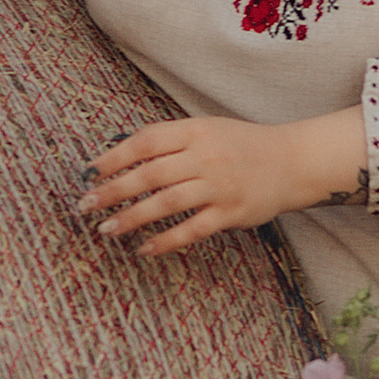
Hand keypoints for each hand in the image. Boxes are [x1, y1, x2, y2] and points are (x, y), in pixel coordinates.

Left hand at [79, 108, 364, 255]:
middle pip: (150, 174)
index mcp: (196, 131)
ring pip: (167, 203)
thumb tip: (119, 155)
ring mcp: (219, 185)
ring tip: (107, 229)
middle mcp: (206, 156)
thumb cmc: (242, 145)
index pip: (146, 141)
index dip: (114, 157)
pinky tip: (145, 249)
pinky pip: (193, 229)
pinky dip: (167, 240)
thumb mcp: (208, 130)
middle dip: (113, 190)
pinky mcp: (231, 212)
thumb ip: (171, 141)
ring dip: (133, 217)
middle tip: (85, 205)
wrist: (293, 161)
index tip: (89, 173)